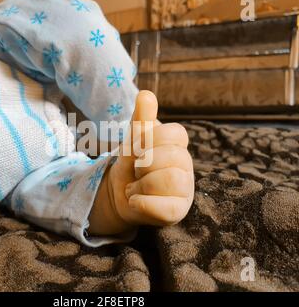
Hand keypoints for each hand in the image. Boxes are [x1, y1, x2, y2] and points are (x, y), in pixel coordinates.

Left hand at [89, 91, 193, 234]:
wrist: (120, 192)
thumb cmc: (132, 162)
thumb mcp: (133, 138)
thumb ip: (140, 119)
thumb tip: (145, 94)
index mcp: (178, 145)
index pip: (176, 133)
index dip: (149, 140)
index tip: (137, 148)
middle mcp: (186, 166)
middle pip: (171, 157)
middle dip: (144, 163)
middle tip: (136, 170)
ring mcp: (185, 190)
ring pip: (171, 180)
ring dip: (142, 184)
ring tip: (135, 187)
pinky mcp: (177, 211)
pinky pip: (167, 208)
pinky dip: (142, 202)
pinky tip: (134, 199)